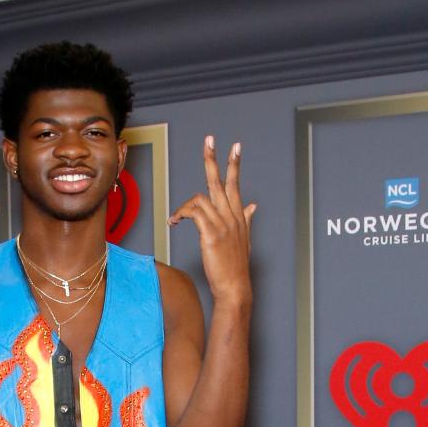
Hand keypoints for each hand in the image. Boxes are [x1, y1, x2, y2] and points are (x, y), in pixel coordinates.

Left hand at [168, 138, 255, 302]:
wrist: (235, 287)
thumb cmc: (236, 267)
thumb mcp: (244, 240)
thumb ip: (247, 219)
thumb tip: (253, 206)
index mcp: (238, 216)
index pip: (236, 185)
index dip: (235, 165)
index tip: (235, 147)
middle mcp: (231, 216)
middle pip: (221, 181)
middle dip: (214, 159)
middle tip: (209, 140)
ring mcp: (222, 224)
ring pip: (201, 197)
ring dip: (185, 205)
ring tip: (176, 218)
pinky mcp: (211, 234)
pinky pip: (193, 213)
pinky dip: (181, 213)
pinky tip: (174, 222)